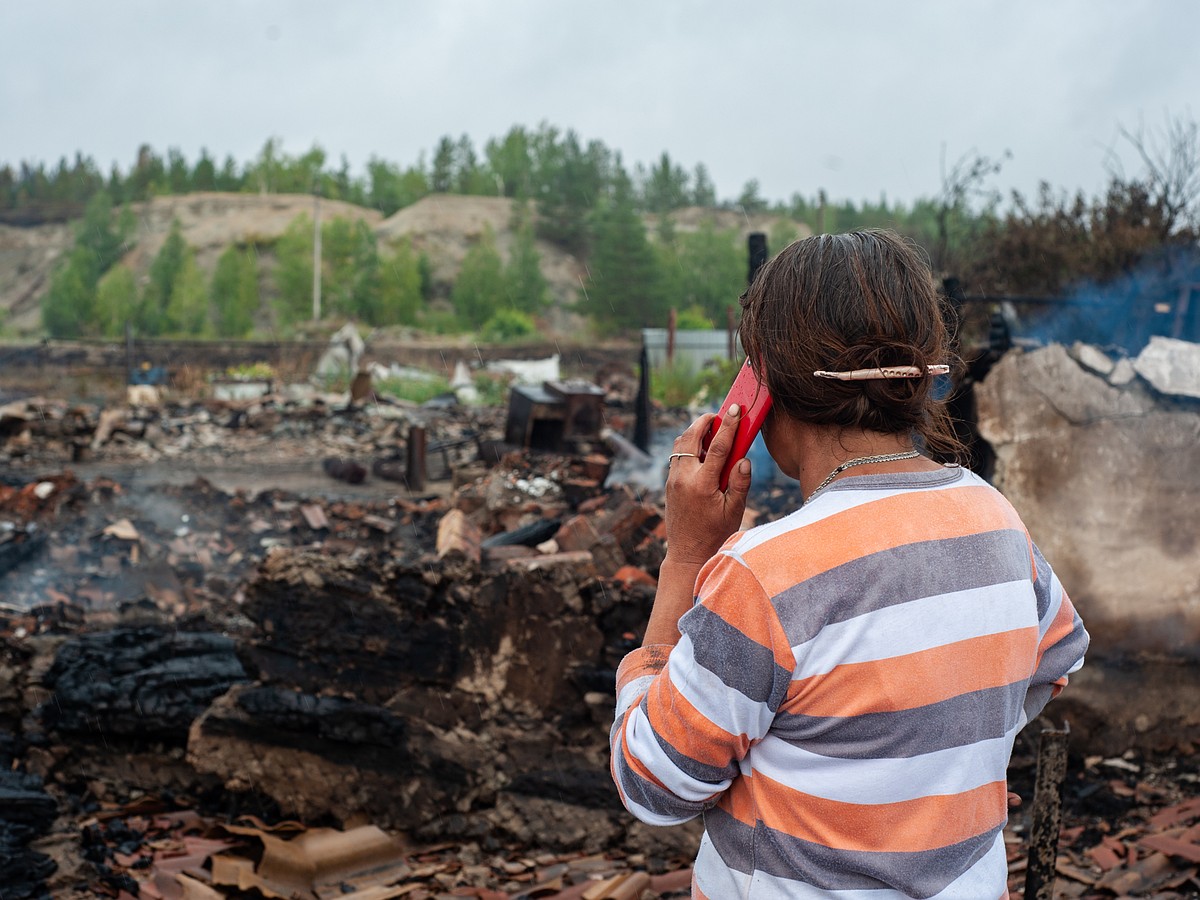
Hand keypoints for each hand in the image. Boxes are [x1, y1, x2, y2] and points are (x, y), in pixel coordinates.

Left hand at [663, 405, 752, 568]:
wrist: (688, 553)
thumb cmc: (715, 534)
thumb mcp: (734, 511)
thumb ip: (740, 483)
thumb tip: (744, 459)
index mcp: (703, 485)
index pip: (717, 446)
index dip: (728, 425)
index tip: (735, 408)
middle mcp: (684, 479)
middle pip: (690, 437)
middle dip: (704, 421)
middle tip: (718, 414)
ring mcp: (673, 481)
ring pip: (680, 445)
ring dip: (694, 432)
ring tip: (711, 430)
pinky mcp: (669, 484)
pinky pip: (676, 456)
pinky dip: (687, 446)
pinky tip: (702, 450)